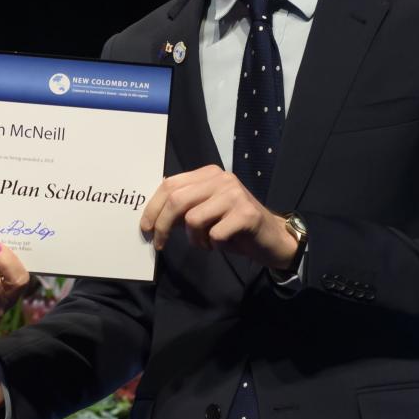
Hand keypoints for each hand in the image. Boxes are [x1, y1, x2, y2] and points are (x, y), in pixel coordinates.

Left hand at [140, 165, 296, 268]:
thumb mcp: (204, 213)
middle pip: (176, 200)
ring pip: (193, 219)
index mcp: (208, 174)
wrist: (271, 238)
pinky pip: (214, 234)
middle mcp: (221, 179)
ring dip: (194, 239)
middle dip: (162, 226)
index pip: (170, 185)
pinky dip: (212, 245)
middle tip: (159, 244)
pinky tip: (221, 244)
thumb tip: (151, 216)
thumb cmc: (233, 226)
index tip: (146, 228)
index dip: (152, 208)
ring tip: (205, 242)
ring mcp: (235, 194)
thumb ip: (182, 209)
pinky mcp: (246, 214)